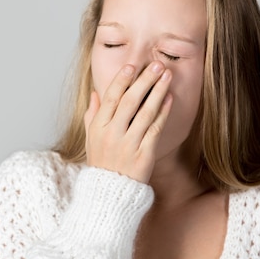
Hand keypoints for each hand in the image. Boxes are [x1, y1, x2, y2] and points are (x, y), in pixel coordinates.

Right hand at [84, 61, 172, 182]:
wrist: (110, 194)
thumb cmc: (101, 164)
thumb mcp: (90, 139)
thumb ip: (92, 115)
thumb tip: (95, 93)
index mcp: (98, 128)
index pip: (110, 98)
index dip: (122, 80)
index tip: (132, 65)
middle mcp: (113, 134)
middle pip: (130, 101)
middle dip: (144, 80)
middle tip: (156, 65)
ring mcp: (129, 144)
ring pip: (146, 112)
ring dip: (158, 91)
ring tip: (167, 76)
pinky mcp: (144, 155)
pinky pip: (156, 129)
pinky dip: (163, 112)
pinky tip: (169, 99)